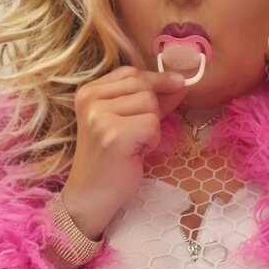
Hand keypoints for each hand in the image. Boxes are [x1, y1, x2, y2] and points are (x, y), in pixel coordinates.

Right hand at [61, 65, 186, 238]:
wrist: (91, 195)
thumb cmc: (111, 159)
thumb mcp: (125, 121)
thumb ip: (149, 100)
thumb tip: (180, 82)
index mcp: (88, 91)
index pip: (131, 72)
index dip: (156, 80)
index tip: (174, 88)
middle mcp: (90, 99)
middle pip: (143, 86)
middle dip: (153, 109)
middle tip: (140, 134)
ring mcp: (100, 116)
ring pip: (150, 105)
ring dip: (152, 128)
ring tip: (134, 145)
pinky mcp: (114, 134)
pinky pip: (152, 125)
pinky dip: (152, 141)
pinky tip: (135, 154)